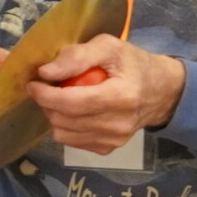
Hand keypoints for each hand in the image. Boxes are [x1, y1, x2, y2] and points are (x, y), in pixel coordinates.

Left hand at [26, 35, 185, 153]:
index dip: (45, 94)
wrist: (162, 92)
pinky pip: (72, 141)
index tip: (34, 83)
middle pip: (63, 119)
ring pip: (63, 133)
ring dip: (54, 115)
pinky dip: (65, 126)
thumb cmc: (134, 64)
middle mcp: (116, 125)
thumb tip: (45, 72)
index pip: (71, 102)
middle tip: (47, 87)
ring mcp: (112, 140)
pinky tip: (74, 111)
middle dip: (47, 103)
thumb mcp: (110, 47)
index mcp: (120, 97)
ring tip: (61, 98)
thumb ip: (78, 56)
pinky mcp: (108, 148)